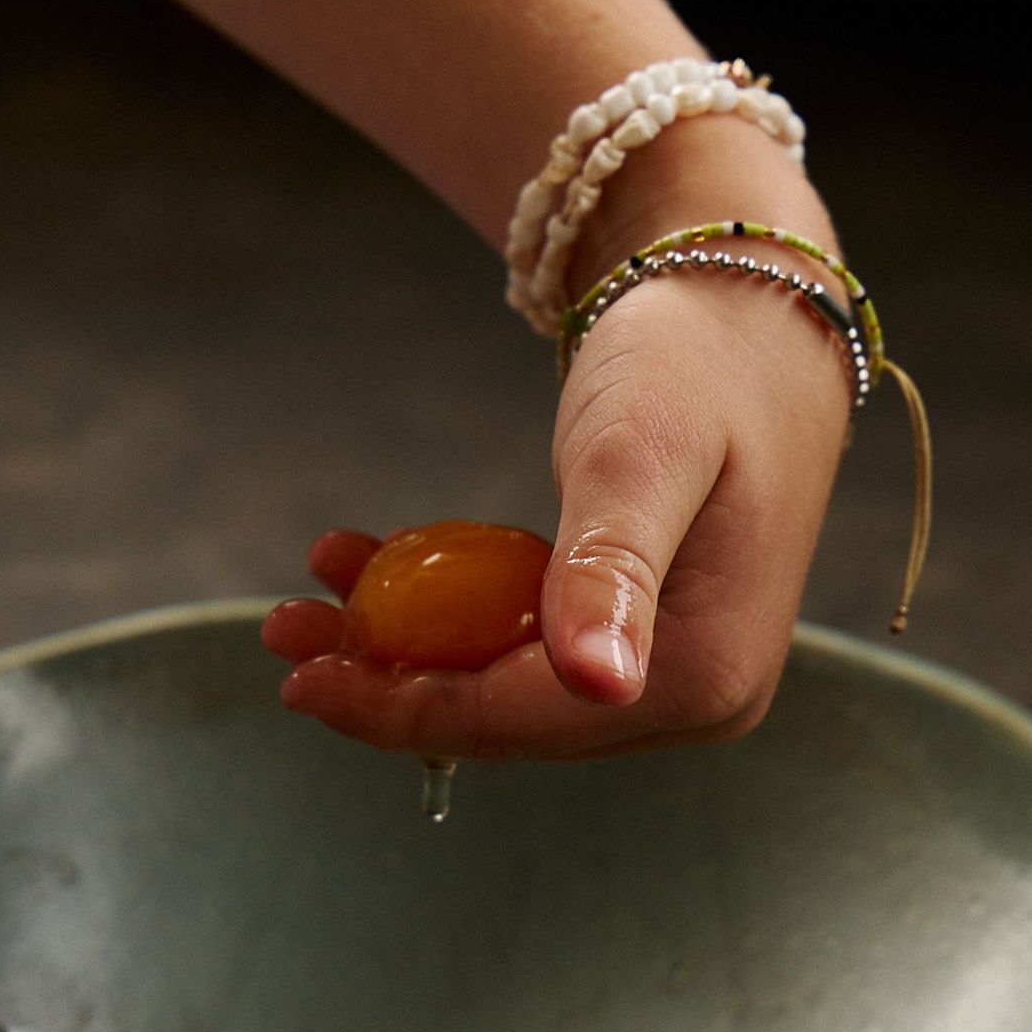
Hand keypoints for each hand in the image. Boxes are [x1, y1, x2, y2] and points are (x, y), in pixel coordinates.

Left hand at [262, 255, 851, 760]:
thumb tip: (601, 683)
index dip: (405, 710)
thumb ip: (610, 565)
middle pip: (509, 716)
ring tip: (315, 591)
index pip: (525, 720)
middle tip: (284, 629)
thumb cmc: (697, 363)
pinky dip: (449, 608)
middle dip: (390, 679)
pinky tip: (375, 561)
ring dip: (406, 643)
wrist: (748, 310)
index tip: (300, 682)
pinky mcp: (645, 633)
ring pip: (506, 684)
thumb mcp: (641, 453)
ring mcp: (671, 668)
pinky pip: (524, 641)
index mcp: (707, 672)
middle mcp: (699, 695)